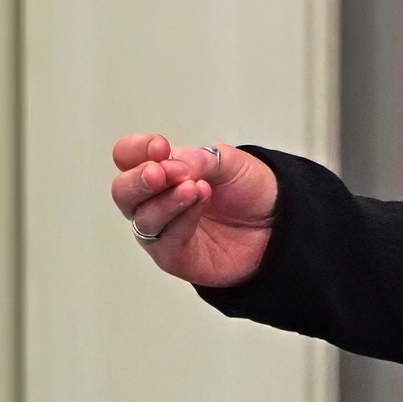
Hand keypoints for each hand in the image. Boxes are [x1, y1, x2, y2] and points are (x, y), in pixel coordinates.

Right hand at [109, 133, 277, 287]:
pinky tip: (198, 202)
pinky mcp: (174, 255)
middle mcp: (154, 200)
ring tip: (194, 187)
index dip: (136, 149)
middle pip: (124, 191)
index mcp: (162, 170)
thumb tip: (170, 165)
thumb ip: (197, 160)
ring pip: (143, 217)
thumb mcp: (229, 162)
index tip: (159, 147)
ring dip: (166, 201)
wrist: (278, 222)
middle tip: (159, 173)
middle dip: (138, 180)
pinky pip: (166, 239)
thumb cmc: (248, 190)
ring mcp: (162, 229)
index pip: (129, 156)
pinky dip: (181, 219)